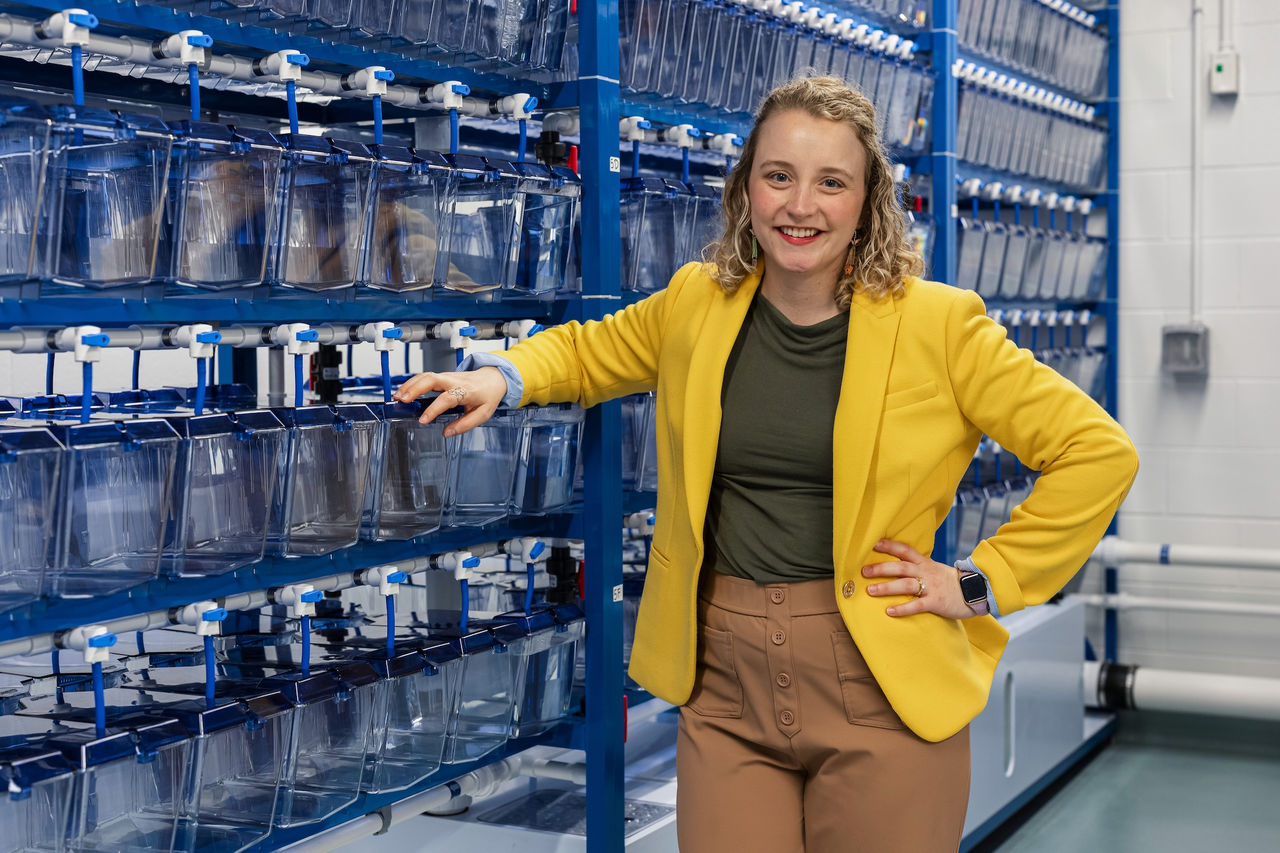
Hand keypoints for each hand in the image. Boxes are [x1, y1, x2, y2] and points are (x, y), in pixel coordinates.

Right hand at [391, 367, 507, 436]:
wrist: (493, 378)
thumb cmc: (487, 396)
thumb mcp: (483, 414)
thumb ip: (465, 424)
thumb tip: (447, 433)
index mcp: (466, 391)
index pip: (447, 398)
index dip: (434, 409)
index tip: (423, 420)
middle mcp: (455, 381)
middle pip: (432, 379)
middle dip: (415, 388)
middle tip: (402, 400)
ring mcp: (447, 376)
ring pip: (425, 375)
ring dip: (410, 385)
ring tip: (397, 397)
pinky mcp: (442, 376)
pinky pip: (425, 377)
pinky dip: (412, 383)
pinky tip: (404, 392)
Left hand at [862, 539, 975, 619]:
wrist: (976, 591)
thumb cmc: (951, 582)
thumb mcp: (935, 569)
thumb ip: (919, 567)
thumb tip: (898, 566)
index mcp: (925, 563)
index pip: (905, 550)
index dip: (889, 546)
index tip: (874, 544)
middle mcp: (926, 572)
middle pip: (900, 567)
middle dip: (881, 568)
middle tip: (863, 571)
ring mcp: (931, 587)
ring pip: (905, 585)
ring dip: (886, 587)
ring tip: (870, 591)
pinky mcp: (936, 602)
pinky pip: (917, 605)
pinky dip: (903, 608)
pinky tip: (889, 611)